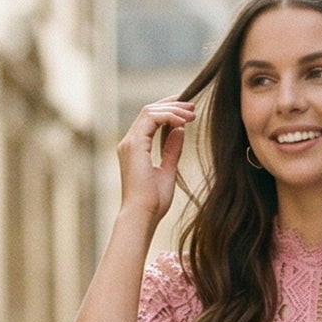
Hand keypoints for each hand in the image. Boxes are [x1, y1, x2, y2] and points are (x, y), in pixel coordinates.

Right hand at [117, 97, 194, 226]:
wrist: (143, 215)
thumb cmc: (153, 202)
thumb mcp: (168, 171)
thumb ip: (172, 150)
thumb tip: (179, 131)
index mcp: (135, 149)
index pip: (150, 120)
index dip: (168, 111)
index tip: (187, 112)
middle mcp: (129, 143)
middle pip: (149, 111)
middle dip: (172, 105)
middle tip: (192, 107)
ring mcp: (130, 142)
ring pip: (150, 111)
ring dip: (173, 110)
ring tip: (191, 114)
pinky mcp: (134, 144)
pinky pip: (151, 118)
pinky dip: (169, 116)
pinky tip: (183, 122)